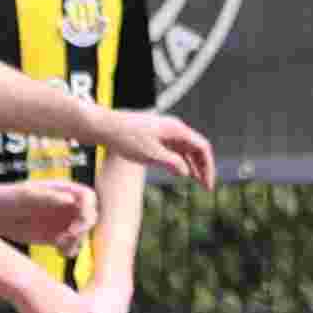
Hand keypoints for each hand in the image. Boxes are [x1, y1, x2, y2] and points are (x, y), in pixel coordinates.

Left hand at [0, 180, 92, 250]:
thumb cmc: (8, 198)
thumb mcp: (27, 195)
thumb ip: (49, 197)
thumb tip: (71, 200)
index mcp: (64, 190)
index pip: (88, 197)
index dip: (88, 209)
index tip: (79, 221)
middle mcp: (67, 206)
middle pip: (88, 216)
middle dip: (83, 228)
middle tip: (68, 235)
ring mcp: (62, 221)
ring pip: (81, 233)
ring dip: (76, 241)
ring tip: (60, 245)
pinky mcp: (54, 237)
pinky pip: (70, 245)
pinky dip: (69, 250)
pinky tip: (58, 250)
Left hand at [90, 103, 220, 187]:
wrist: (104, 126)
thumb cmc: (126, 138)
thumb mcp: (150, 155)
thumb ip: (172, 163)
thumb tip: (186, 172)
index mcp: (177, 130)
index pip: (202, 148)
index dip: (208, 167)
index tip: (208, 184)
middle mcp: (175, 128)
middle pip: (196, 148)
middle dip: (203, 167)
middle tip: (205, 186)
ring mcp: (166, 131)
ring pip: (186, 149)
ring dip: (192, 164)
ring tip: (196, 181)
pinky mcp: (156, 134)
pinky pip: (175, 148)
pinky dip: (180, 160)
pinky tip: (179, 171)